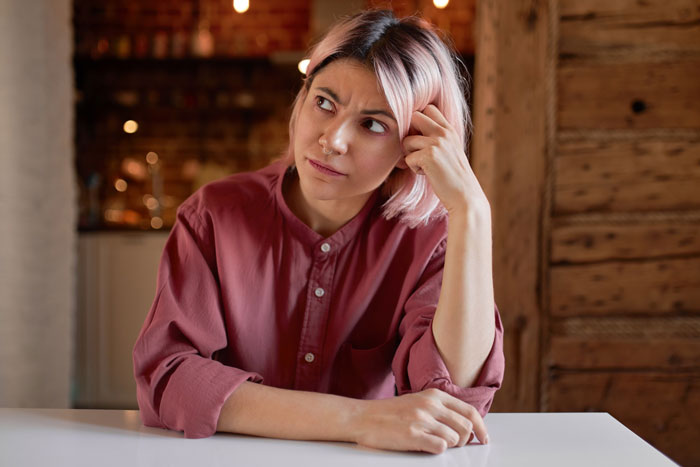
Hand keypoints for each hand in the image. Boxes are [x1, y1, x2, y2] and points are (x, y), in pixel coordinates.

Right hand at [350, 388, 488, 453]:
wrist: (362, 417)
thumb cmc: (389, 412)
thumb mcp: (417, 401)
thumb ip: (439, 408)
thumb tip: (464, 424)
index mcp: (434, 395)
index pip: (469, 411)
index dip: (481, 427)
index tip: (483, 438)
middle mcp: (430, 405)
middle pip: (465, 427)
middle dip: (465, 440)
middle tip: (456, 445)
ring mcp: (421, 419)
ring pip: (454, 439)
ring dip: (448, 446)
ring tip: (434, 443)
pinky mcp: (413, 435)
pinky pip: (440, 447)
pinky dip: (437, 450)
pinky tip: (425, 446)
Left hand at [402, 105, 489, 213]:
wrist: (465, 196)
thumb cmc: (454, 176)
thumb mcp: (450, 151)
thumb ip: (437, 138)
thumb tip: (411, 133)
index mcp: (449, 130)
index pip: (428, 109)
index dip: (419, 122)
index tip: (420, 137)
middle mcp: (444, 133)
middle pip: (414, 116)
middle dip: (410, 133)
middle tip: (416, 149)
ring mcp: (437, 143)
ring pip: (407, 140)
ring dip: (410, 154)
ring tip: (424, 165)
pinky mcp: (429, 156)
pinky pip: (407, 158)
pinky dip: (413, 168)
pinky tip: (426, 174)